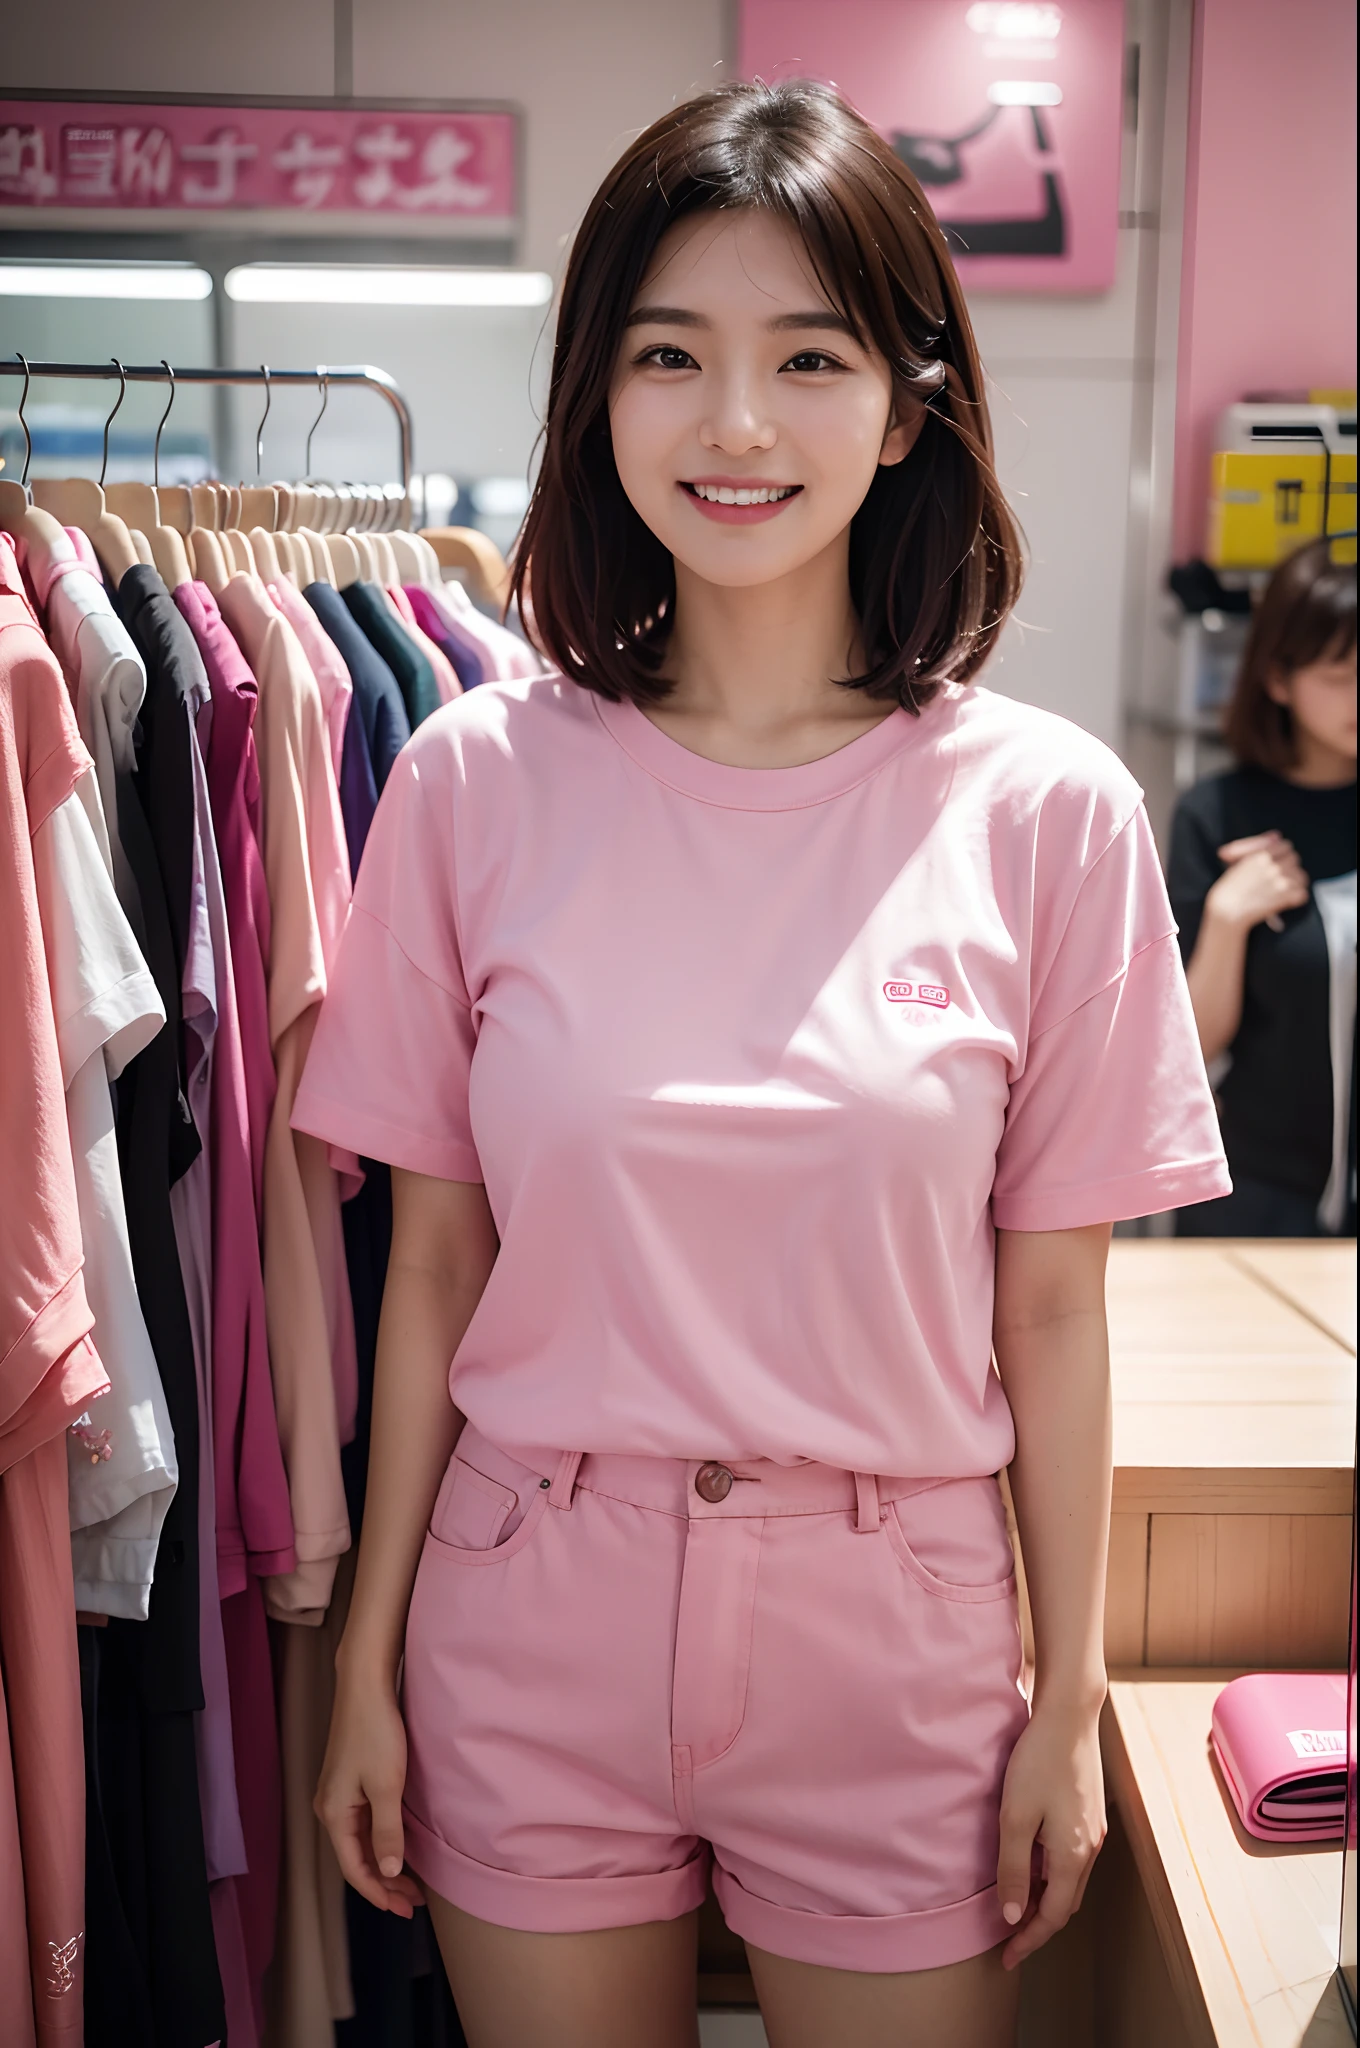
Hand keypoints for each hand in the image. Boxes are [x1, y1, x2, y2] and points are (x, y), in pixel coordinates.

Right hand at [314, 1672, 423, 1917]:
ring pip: (359, 1842)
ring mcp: (338, 1794)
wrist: (364, 1686)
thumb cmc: (375, 1732)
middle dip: (383, 1884)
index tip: (403, 1909)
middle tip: (413, 1903)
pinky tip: (397, 1847)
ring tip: (410, 1883)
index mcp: (333, 1814)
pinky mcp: (349, 1781)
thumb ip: (386, 1832)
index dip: (378, 1894)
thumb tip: (386, 1874)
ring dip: (383, 1864)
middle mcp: (330, 1808)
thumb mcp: (386, 1786)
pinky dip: (380, 1842)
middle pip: (355, 1859)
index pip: (354, 1869)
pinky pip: (362, 1824)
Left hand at [996, 1700, 1106, 1969]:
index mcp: (1073, 1855)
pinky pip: (1071, 1859)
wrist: (1069, 1715)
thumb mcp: (1016, 1816)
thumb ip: (1014, 1868)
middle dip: (1038, 1925)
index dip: (1030, 1939)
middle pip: (1066, 1903)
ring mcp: (1092, 1830)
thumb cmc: (1039, 1761)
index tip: (1006, 1957)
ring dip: (1046, 1900)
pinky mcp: (1088, 1813)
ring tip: (1015, 1906)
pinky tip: (1031, 1865)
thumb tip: (1013, 1916)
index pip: (1054, 1916)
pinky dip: (1052, 1875)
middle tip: (1008, 1938)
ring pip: (1070, 1882)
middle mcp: (1090, 1848)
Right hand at [1206, 832, 1309, 933]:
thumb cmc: (1228, 888)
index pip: (1285, 846)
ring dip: (1294, 880)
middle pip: (1294, 859)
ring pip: (1301, 876)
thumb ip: (1258, 845)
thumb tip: (1276, 835)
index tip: (1278, 859)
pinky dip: (1296, 896)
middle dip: (1288, 865)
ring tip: (1283, 887)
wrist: (1227, 911)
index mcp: (1261, 855)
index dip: (1282, 853)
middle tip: (1279, 874)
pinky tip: (1286, 898)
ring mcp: (1281, 882)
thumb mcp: (1237, 860)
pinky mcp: (1285, 898)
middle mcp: (1274, 866)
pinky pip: (1302, 893)